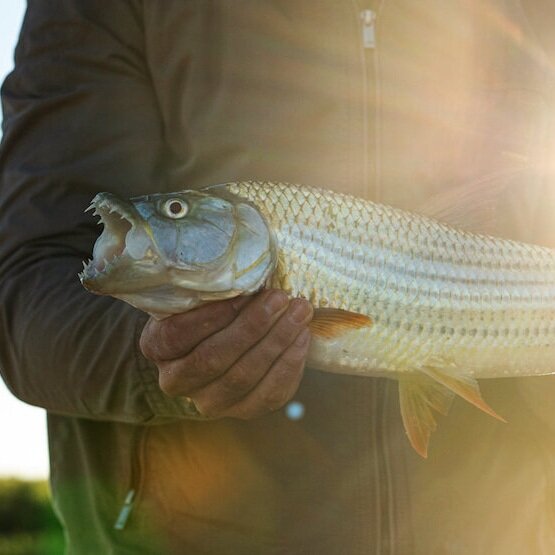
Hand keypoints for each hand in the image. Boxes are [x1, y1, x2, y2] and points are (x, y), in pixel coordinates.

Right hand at [139, 289, 312, 418]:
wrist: (219, 341)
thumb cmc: (210, 308)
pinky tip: (302, 337)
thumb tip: (244, 276)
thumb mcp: (199, 295)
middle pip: (213, 358)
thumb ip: (210, 289)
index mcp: (157, 347)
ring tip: (299, 312)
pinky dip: (289, 365)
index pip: (178, 335)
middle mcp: (176, 381)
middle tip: (280, 297)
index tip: (244, 293)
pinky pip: (269, 394)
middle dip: (253, 326)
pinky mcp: (243, 410)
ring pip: (243, 377)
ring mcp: (209, 402)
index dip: (212, 315)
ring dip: (277, 342)